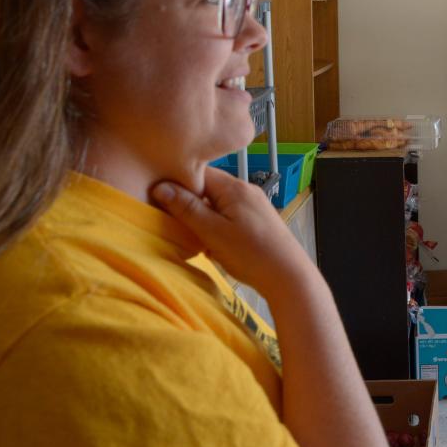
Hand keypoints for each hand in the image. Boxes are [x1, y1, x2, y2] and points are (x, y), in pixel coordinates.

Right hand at [152, 167, 313, 298]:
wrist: (288, 275)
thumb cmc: (250, 253)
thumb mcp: (212, 232)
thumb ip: (187, 209)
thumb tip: (160, 186)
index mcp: (234, 187)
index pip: (198, 172)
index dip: (177, 183)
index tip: (159, 199)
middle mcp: (245, 190)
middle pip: (207, 188)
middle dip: (189, 204)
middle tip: (175, 223)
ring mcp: (253, 205)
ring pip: (217, 204)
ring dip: (203, 219)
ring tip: (195, 238)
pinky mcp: (256, 220)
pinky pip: (228, 216)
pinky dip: (216, 227)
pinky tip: (212, 246)